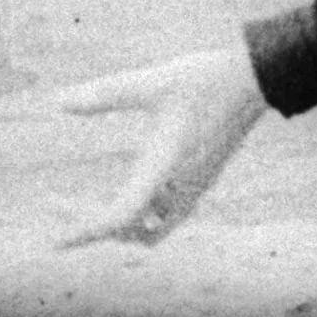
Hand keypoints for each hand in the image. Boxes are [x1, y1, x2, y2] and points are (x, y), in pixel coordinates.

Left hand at [48, 45, 267, 249]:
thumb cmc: (206, 78)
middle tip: (69, 218)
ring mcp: (196, 184)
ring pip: (157, 227)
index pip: (119, 217)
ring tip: (99, 210)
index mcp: (164, 168)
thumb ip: (107, 93)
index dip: (85, 232)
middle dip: (102, 232)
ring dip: (128, 226)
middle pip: (137, 232)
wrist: (258, 76)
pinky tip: (137, 186)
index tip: (57, 240)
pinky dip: (147, 214)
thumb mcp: (154, 82)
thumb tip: (59, 102)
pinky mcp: (205, 176)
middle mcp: (181, 186)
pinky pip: (171, 214)